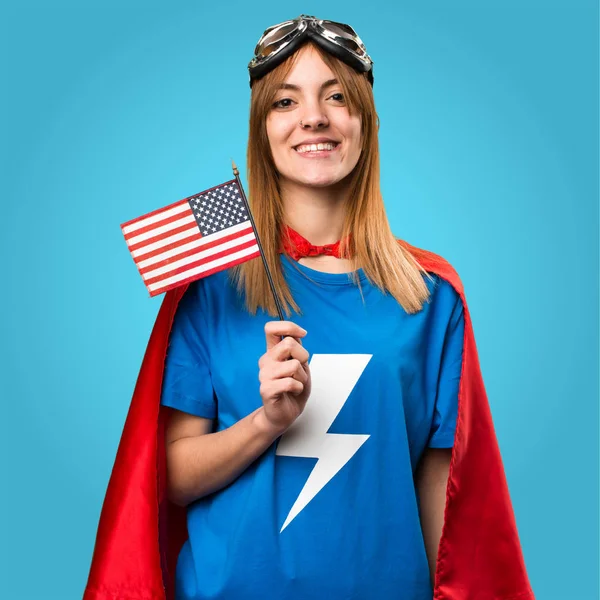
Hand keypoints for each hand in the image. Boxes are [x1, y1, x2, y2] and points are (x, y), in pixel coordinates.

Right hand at [257, 321, 311, 435]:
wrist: (284, 414)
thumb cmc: (293, 389)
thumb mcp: (300, 365)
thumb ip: (297, 349)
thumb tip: (297, 335)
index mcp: (273, 352)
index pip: (271, 328)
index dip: (289, 326)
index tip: (302, 334)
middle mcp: (266, 360)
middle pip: (289, 343)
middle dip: (303, 356)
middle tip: (300, 370)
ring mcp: (264, 375)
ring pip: (294, 365)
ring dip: (302, 377)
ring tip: (296, 384)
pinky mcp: (266, 389)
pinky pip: (291, 382)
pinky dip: (298, 387)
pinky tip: (293, 391)